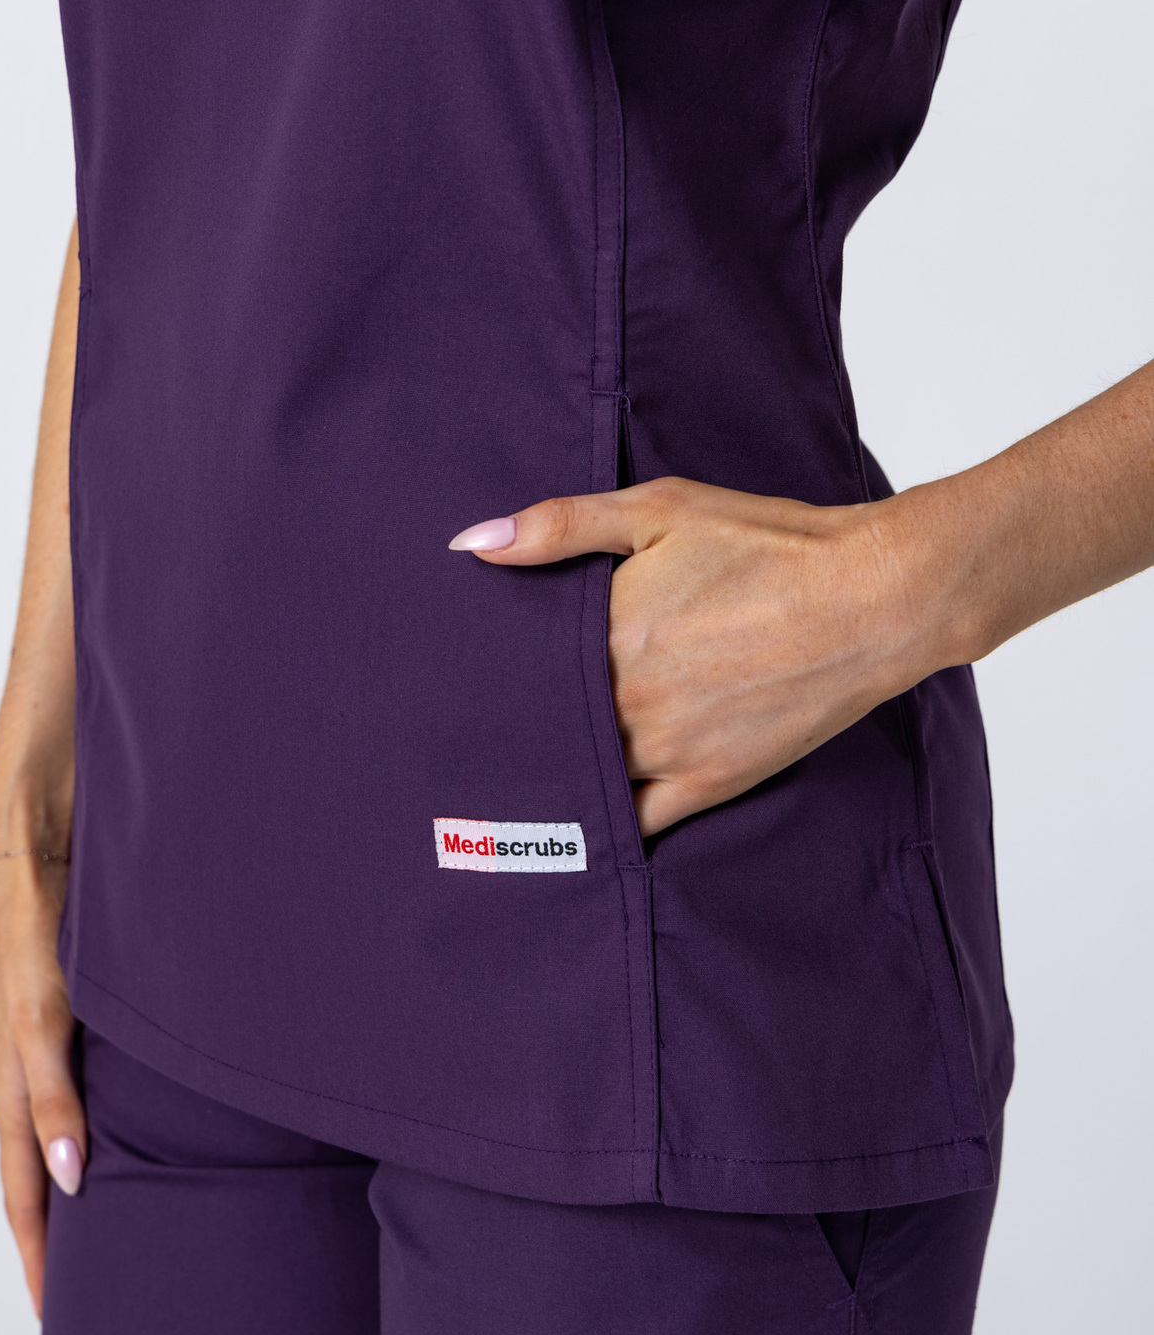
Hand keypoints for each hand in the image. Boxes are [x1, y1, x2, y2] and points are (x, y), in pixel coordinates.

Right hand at [0, 854, 82, 1315]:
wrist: (38, 844)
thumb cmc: (33, 927)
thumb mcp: (43, 1017)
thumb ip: (54, 1093)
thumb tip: (70, 1177)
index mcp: (12, 1084)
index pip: (24, 1191)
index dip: (37, 1250)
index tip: (51, 1311)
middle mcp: (23, 1073)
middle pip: (34, 1175)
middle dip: (49, 1237)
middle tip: (76, 1292)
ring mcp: (40, 1046)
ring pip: (53, 1137)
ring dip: (70, 1189)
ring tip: (101, 1233)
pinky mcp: (63, 1016)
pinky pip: (69, 1093)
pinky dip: (85, 1133)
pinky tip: (118, 1140)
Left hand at [450, 477, 950, 834]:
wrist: (874, 598)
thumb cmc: (771, 545)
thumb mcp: (661, 510)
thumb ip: (561, 526)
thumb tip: (473, 545)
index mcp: (608, 635)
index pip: (520, 670)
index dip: (492, 675)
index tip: (461, 682)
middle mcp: (628, 702)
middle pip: (543, 729)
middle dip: (511, 729)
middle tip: (470, 737)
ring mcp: (667, 751)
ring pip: (581, 778)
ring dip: (550, 776)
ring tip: (503, 781)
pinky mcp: (708, 785)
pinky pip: (632, 823)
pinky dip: (600, 825)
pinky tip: (571, 823)